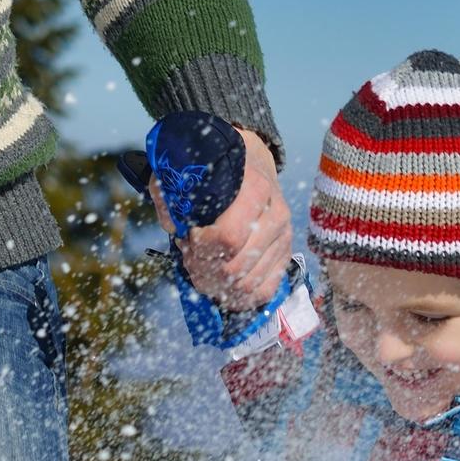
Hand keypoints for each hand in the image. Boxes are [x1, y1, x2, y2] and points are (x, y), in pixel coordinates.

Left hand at [153, 127, 291, 308]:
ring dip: (218, 286)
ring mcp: (284, 236)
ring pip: (249, 283)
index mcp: (255, 188)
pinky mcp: (285, 253)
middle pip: (237, 266)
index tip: (187, 238)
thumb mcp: (186, 172)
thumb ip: (174, 197)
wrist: (251, 162)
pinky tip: (223, 289)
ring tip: (203, 269)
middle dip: (205, 271)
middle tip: (191, 259)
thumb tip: (175, 228)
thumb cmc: (215, 170)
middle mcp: (276, 214)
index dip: (201, 248)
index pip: (228, 237)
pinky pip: (266, 290)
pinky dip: (240, 298)